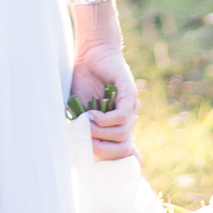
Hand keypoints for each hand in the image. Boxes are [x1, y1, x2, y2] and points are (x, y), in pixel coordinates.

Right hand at [72, 35, 139, 159]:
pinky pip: (120, 117)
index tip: (92, 156)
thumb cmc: (84, 81)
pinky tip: (91, 114)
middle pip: (123, 148)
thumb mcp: (81, 111)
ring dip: (100, 132)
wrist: (90, 53)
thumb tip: (84, 152)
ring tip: (85, 123)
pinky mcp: (130, 94)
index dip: (110, 159)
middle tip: (85, 141)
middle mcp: (129, 118)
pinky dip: (104, 120)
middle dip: (102, 150)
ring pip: (121, 134)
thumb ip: (86, 130)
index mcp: (119, 124)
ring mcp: (131, 107)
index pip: (124, 153)